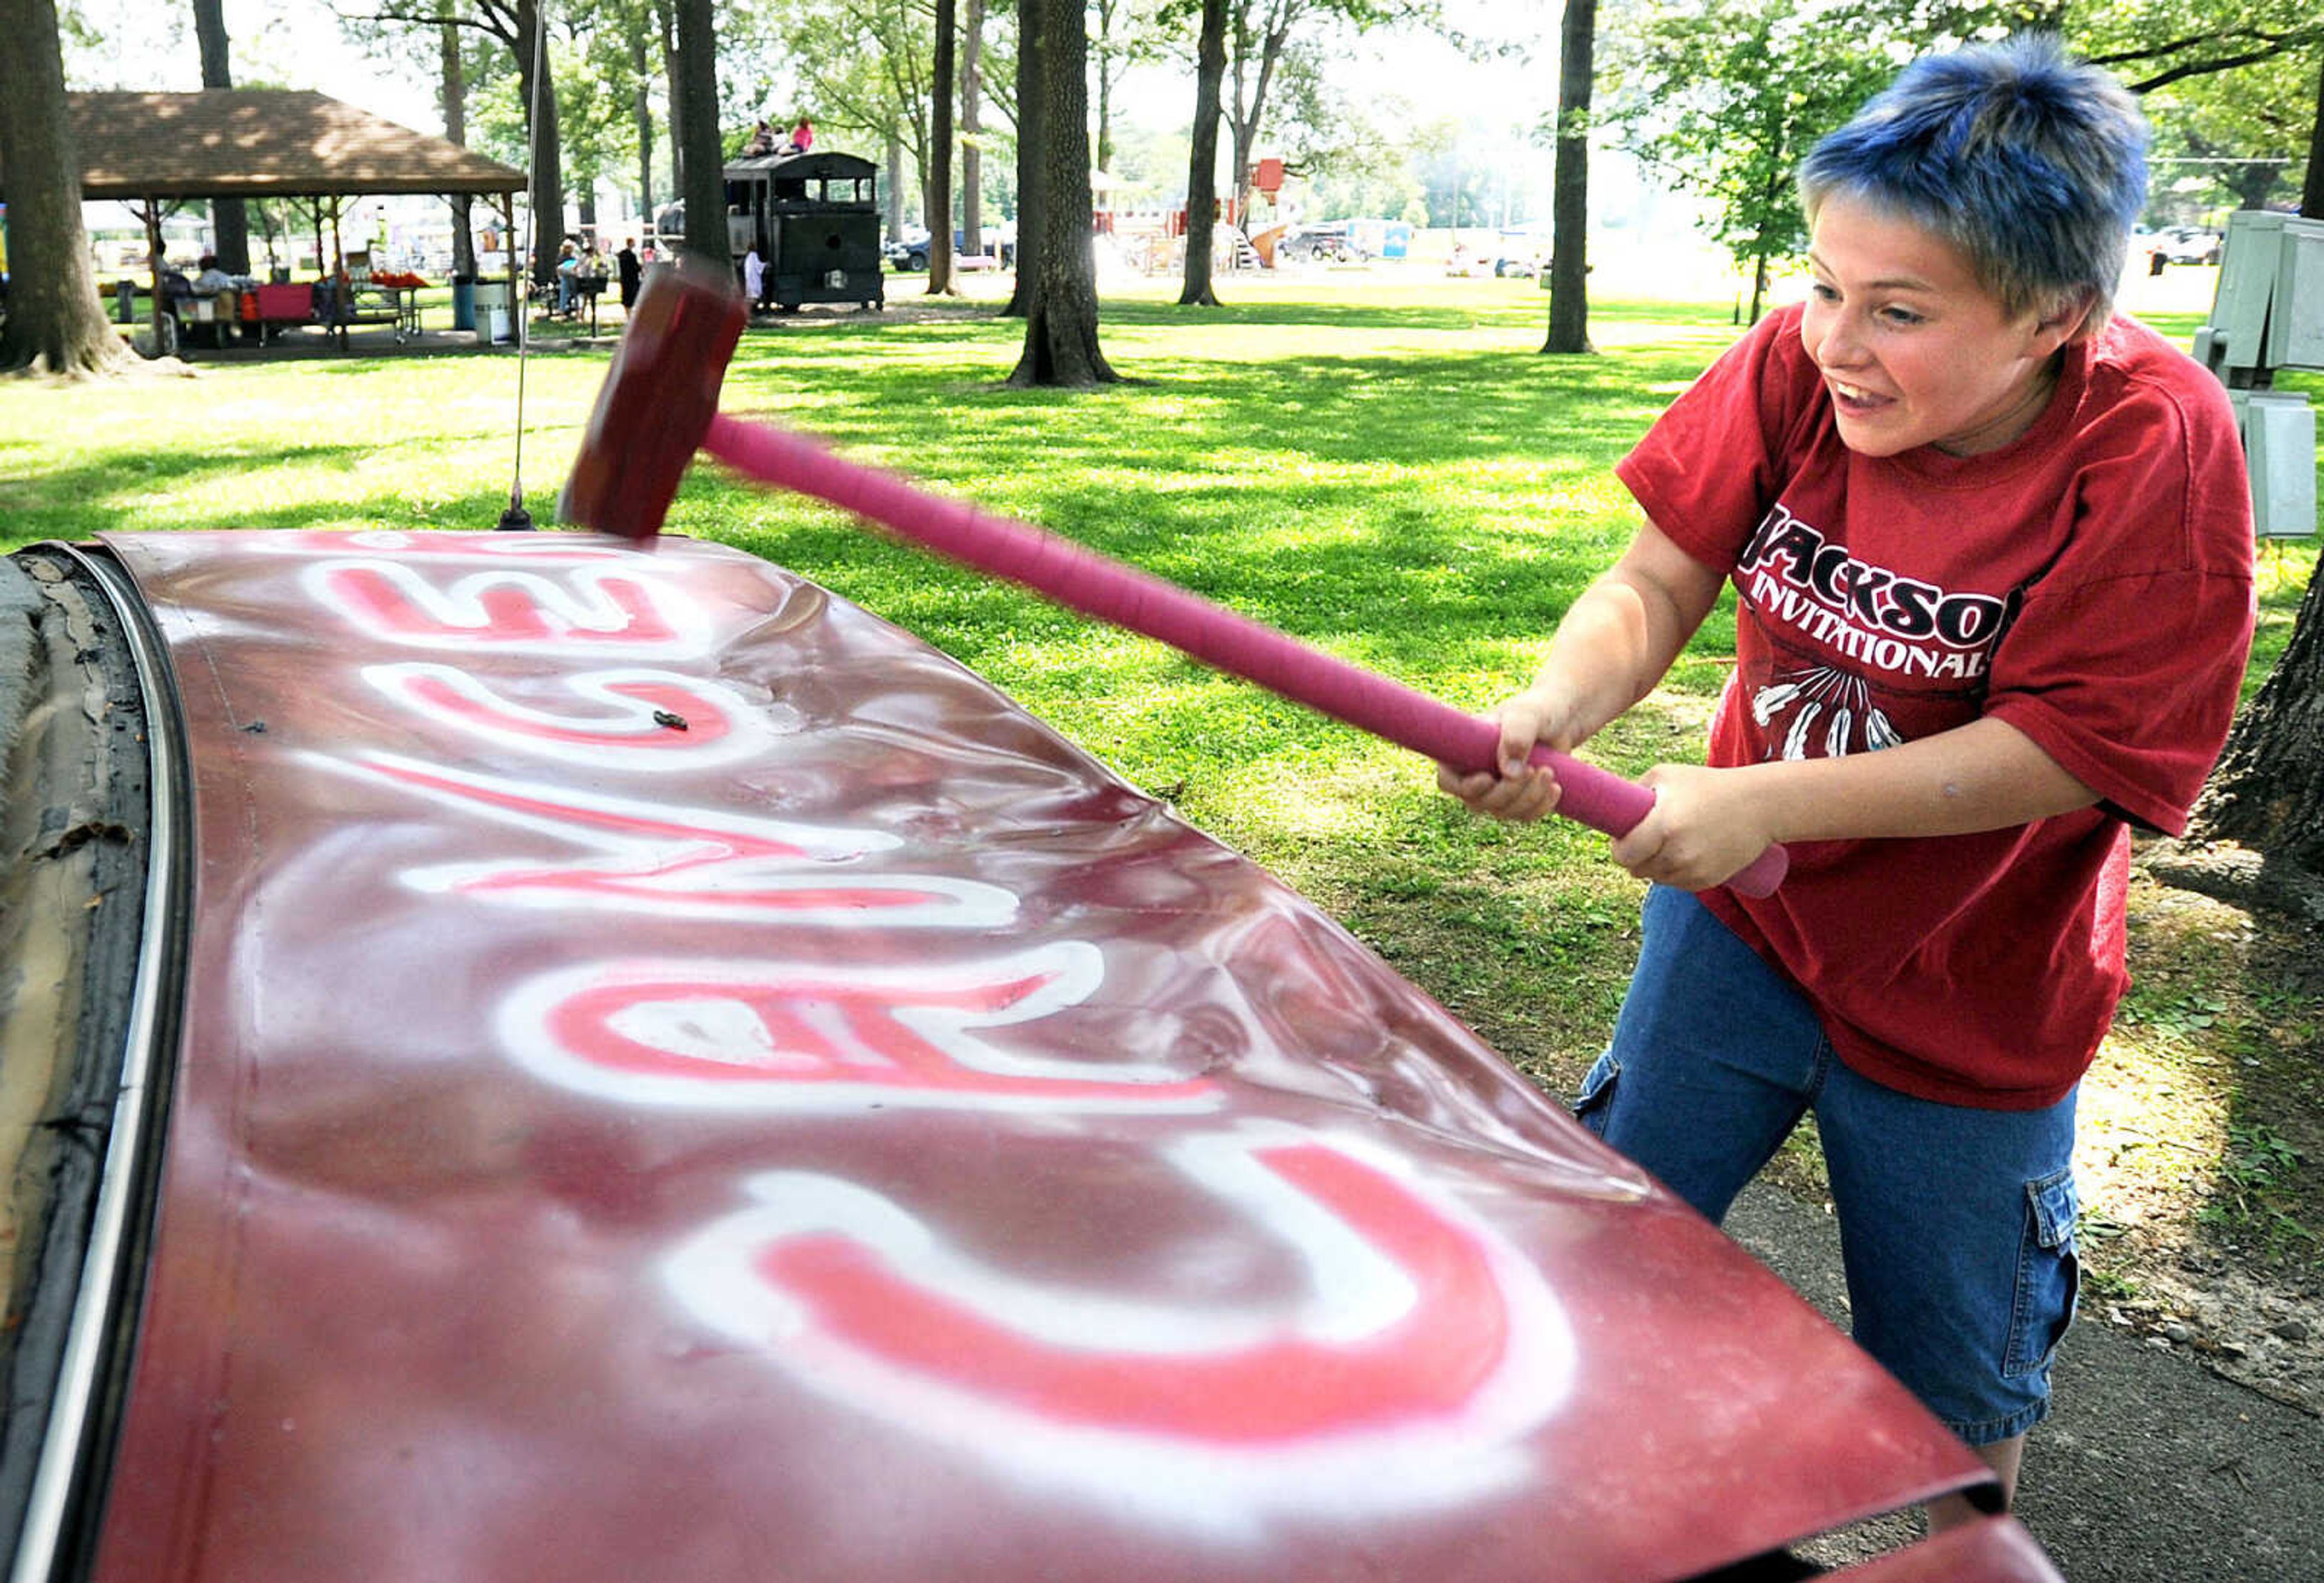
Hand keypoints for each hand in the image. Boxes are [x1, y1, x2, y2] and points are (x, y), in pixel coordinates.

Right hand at [1435, 688, 1574, 822]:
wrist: (1560, 720)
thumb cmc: (1537, 711)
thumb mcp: (1527, 716)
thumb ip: (1516, 736)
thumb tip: (1510, 773)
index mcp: (1465, 751)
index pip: (1448, 781)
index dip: (1464, 788)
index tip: (1489, 778)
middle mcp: (1476, 774)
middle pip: (1478, 803)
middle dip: (1508, 792)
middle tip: (1532, 769)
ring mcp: (1496, 790)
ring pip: (1503, 812)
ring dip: (1529, 798)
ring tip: (1549, 772)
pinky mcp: (1518, 800)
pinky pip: (1524, 816)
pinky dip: (1541, 806)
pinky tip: (1556, 787)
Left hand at [1609, 763, 1776, 890]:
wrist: (1759, 806)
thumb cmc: (1709, 785)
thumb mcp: (1667, 775)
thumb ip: (1635, 790)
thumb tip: (1609, 807)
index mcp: (1664, 826)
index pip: (1623, 854)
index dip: (1619, 848)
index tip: (1623, 839)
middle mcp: (1677, 854)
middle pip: (1637, 870)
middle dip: (1636, 857)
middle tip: (1646, 839)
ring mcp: (1694, 871)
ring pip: (1656, 879)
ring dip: (1655, 867)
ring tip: (1669, 843)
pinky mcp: (1708, 882)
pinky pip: (1677, 884)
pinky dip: (1674, 874)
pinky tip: (1684, 854)